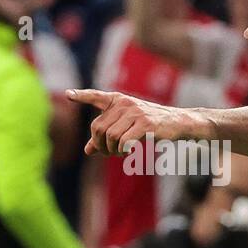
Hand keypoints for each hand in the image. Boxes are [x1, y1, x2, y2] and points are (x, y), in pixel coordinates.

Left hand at [67, 88, 202, 156]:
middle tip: (109, 153)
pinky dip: (124, 151)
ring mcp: (135, 112)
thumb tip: (87, 151)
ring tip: (122, 152)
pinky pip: (124, 142)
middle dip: (100, 145)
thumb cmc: (151, 125)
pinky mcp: (145, 124)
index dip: (81, 95)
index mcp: (119, 101)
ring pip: (109, 137)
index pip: (96, 96)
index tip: (68, 94)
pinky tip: (131, 151)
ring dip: (112, 151)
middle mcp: (125, 103)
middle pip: (98, 128)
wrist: (178, 123)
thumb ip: (106, 137)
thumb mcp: (127, 128)